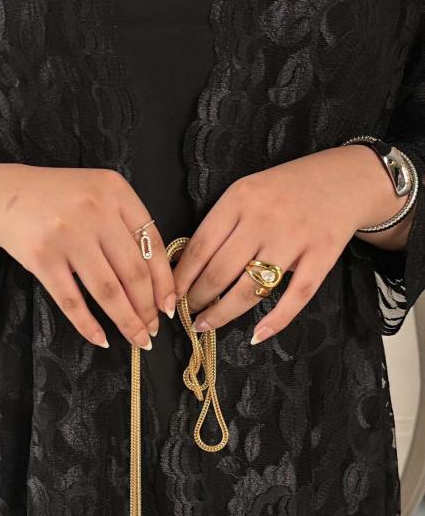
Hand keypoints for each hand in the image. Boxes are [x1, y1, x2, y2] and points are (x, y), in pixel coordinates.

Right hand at [0, 163, 176, 348]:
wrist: (5, 196)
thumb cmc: (61, 201)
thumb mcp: (99, 195)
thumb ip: (127, 226)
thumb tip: (159, 284)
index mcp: (116, 191)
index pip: (152, 244)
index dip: (165, 282)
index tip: (170, 307)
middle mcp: (94, 210)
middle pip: (133, 272)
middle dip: (147, 309)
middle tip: (153, 330)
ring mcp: (66, 235)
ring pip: (107, 291)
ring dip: (126, 321)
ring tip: (137, 339)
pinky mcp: (41, 257)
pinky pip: (72, 301)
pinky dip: (89, 326)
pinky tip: (101, 340)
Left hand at [171, 144, 411, 344]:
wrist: (344, 178)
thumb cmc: (286, 189)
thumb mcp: (247, 192)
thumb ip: (221, 224)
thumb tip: (186, 266)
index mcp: (240, 198)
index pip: (200, 247)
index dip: (181, 278)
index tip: (170, 297)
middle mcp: (265, 218)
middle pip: (220, 271)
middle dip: (197, 299)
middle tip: (186, 314)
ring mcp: (295, 238)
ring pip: (251, 289)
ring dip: (223, 314)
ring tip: (206, 325)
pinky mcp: (322, 255)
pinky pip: (295, 297)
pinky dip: (276, 321)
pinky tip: (257, 336)